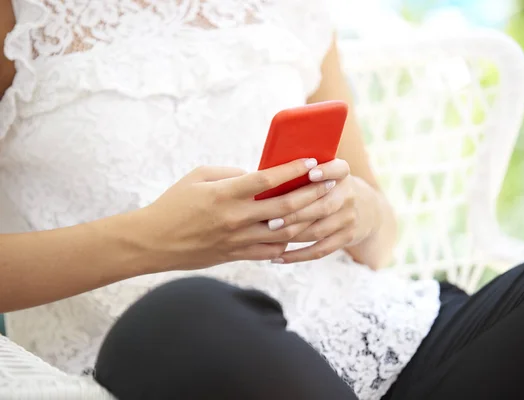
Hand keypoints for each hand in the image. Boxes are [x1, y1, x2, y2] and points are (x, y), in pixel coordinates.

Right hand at [138, 159, 334, 270]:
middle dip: (312, 194)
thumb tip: (259, 174)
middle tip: (330, 184)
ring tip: (324, 207)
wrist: (153, 243)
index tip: (312, 162)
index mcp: (225, 194)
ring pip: (285, 232)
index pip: (267, 179)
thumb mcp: (198, 176)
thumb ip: (230, 173)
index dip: (293, 170)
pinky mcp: (237, 255)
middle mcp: (236, 218)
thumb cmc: (174, 203)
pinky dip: (289, 242)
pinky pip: (272, 251)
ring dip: (308, 219)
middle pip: (285, 206)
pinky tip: (300, 232)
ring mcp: (238, 240)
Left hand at [267, 159, 379, 263]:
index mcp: (342, 174)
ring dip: (293, 235)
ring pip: (319, 230)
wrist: (364, 208)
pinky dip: (298, 256)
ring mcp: (349, 218)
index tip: (311, 173)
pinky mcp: (347, 237)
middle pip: (323, 206)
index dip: (327, 171)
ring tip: (270, 236)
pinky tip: (277, 258)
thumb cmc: (326, 186)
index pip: (339, 169)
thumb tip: (265, 172)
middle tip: (271, 220)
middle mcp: (348, 195)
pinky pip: (320, 250)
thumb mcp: (325, 173)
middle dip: (295, 214)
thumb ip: (303, 172)